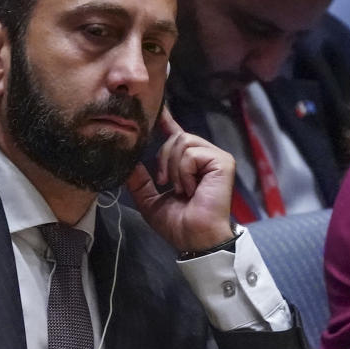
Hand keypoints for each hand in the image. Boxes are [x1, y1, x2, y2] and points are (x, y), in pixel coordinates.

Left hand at [126, 106, 234, 250]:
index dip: (167, 120)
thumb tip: (127, 162)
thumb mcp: (150, 200)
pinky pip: (191, 153)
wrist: (194, 239)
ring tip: (181, 189)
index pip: (176, 135)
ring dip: (173, 168)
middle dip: (163, 160)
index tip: (157, 109)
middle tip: (165, 183)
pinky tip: (191, 189)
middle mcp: (204, 156)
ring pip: (182, 142)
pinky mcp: (222, 161)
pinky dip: (184, 172)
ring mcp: (216, 157)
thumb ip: (139, 180)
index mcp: (189, 163)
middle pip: (176, 137)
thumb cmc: (178, 224)